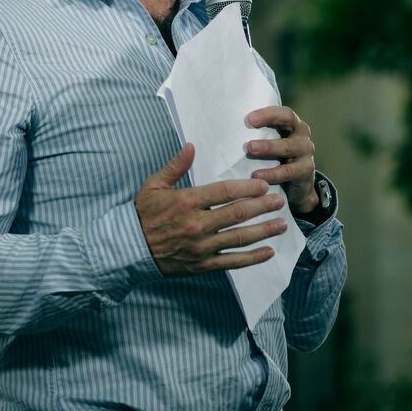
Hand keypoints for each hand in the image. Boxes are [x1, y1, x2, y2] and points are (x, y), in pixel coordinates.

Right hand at [134, 143, 287, 277]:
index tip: (264, 184)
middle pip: (238, 213)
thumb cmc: (142, 213)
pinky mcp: (202, 265)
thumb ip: (176, 166)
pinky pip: (232, 262)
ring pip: (240, 237)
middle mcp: (197, 224)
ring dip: (264, 230)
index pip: (225, 191)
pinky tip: (268, 251)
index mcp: (187, 201)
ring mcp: (201, 247)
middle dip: (263, 206)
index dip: (248, 187)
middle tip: (280, 200)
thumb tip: (191, 145)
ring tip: (282, 223)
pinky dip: (252, 258)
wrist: (129, 249)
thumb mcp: (154, 184)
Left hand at [246, 106, 316, 212]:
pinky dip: (272, 174)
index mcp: (293, 123)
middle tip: (248, 138)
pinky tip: (258, 176)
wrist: (299, 183)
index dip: (268, 113)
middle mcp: (302, 134)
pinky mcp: (306, 170)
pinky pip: (288, 171)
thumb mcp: (272, 141)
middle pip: (288, 123)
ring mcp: (306, 152)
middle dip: (267, 124)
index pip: (283, 112)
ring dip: (268, 148)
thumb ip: (258, 131)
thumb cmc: (278, 156)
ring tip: (250, 151)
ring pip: (288, 147)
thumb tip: (226, 122)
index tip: (249, 118)